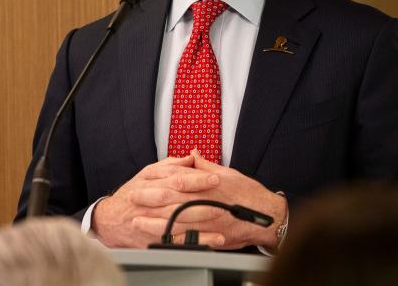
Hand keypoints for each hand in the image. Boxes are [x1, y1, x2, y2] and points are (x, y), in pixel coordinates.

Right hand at [91, 155, 223, 247]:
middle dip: (199, 195)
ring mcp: (151, 221)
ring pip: (176, 218)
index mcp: (150, 182)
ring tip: (218, 213)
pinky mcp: (154, 238)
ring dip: (199, 217)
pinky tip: (213, 239)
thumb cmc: (131, 194)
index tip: (214, 177)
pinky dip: (196, 240)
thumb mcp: (146, 174)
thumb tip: (191, 157)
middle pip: (176, 197)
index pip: (176, 178)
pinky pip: (178, 240)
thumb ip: (170, 165)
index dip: (196, 178)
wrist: (109, 220)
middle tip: (219, 194)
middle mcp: (150, 201)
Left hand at [131, 151, 287, 250]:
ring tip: (137, 223)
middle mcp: (204, 204)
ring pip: (175, 224)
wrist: (266, 216)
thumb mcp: (228, 173)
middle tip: (131, 202)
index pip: (175, 183)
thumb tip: (191, 156)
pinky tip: (158, 241)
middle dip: (149, 203)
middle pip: (171, 203)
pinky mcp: (211, 238)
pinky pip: (187, 241)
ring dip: (153, 223)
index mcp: (206, 186)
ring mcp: (207, 223)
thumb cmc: (249, 194)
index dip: (155, 185)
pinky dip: (170, 241)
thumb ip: (205, 166)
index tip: (140, 184)